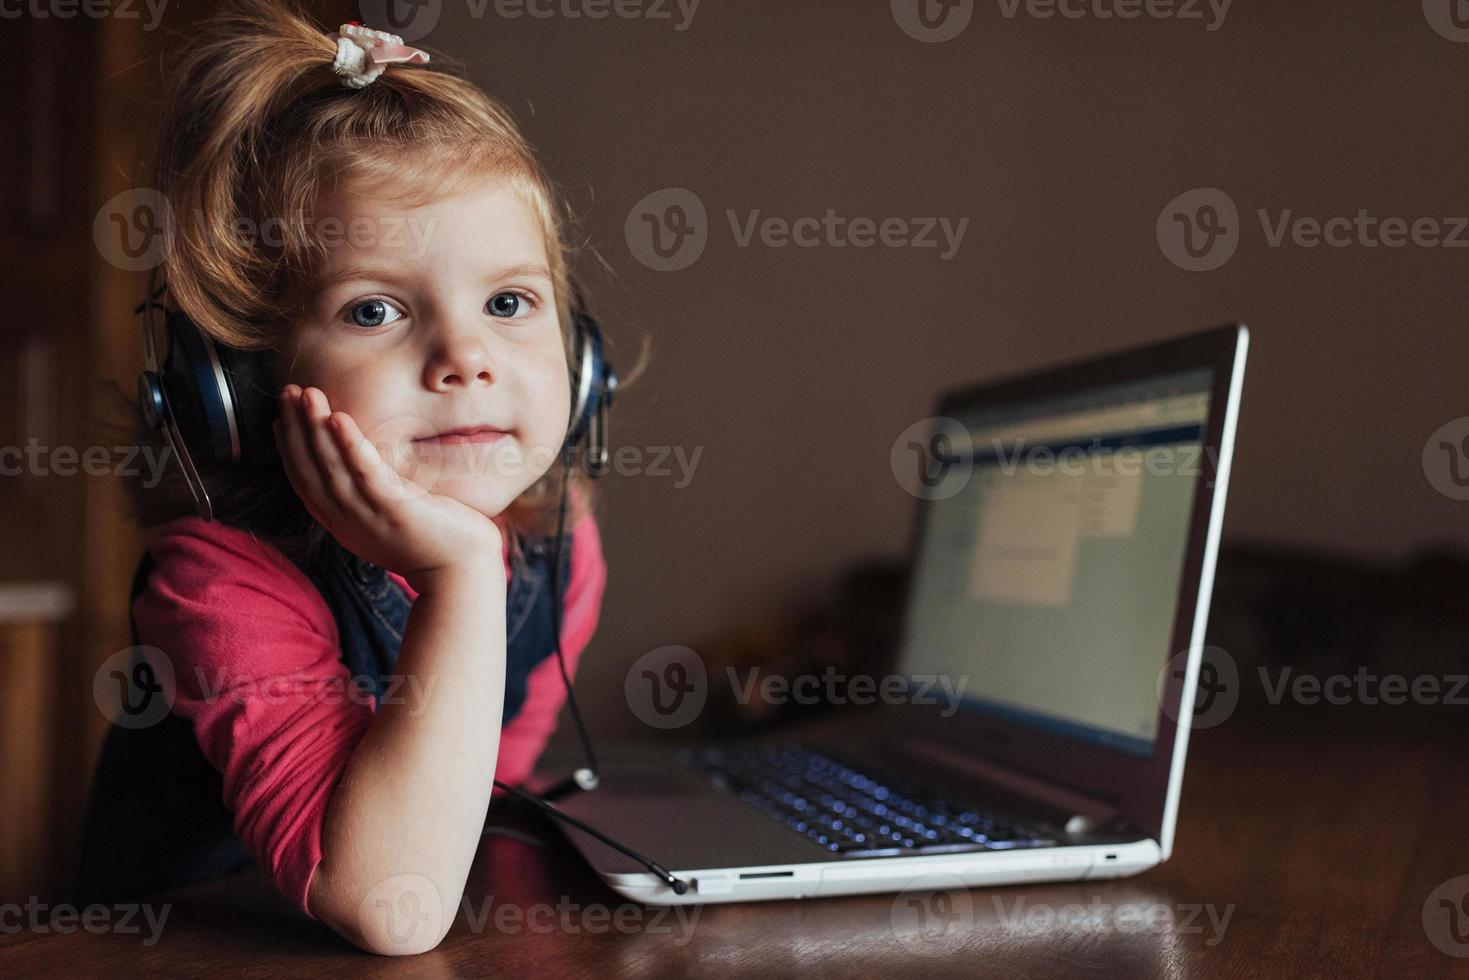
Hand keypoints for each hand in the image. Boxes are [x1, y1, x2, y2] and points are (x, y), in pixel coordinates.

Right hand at [273, 385, 504, 590]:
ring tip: (306, 395)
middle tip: (287, 392)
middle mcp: (348, 522)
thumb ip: (368, 496)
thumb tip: (358, 465)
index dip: (290, 448)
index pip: (305, 482)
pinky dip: (350, 446)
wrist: (462, 573)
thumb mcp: (387, 518)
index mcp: (342, 523)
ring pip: (332, 469)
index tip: (281, 417)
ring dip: (315, 429)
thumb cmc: (432, 539)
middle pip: (311, 471)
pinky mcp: (396, 512)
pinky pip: (366, 475)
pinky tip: (338, 419)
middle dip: (296, 429)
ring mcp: (370, 518)